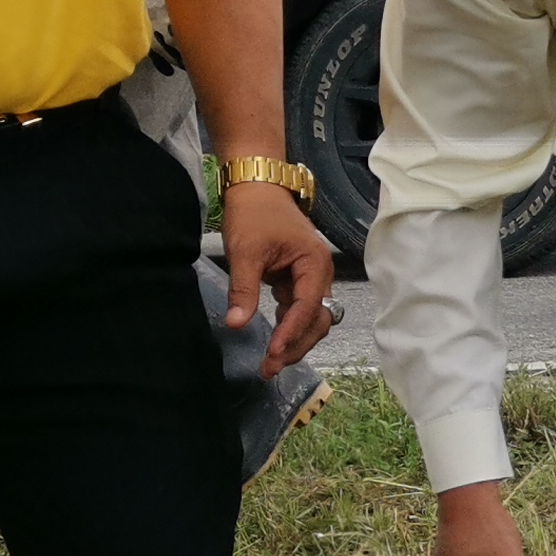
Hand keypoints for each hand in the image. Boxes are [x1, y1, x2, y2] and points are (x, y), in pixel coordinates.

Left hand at [221, 182, 337, 374]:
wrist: (257, 187)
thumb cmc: (254, 213)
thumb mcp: (246, 251)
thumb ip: (244, 289)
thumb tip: (236, 324)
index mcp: (314, 265)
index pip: (307, 308)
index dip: (291, 333)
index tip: (272, 353)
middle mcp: (319, 275)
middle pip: (316, 321)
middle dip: (295, 346)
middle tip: (269, 368)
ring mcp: (309, 280)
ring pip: (309, 321)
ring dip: (293, 342)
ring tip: (270, 363)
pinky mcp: (297, 282)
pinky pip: (298, 313)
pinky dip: (288, 330)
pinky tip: (273, 344)